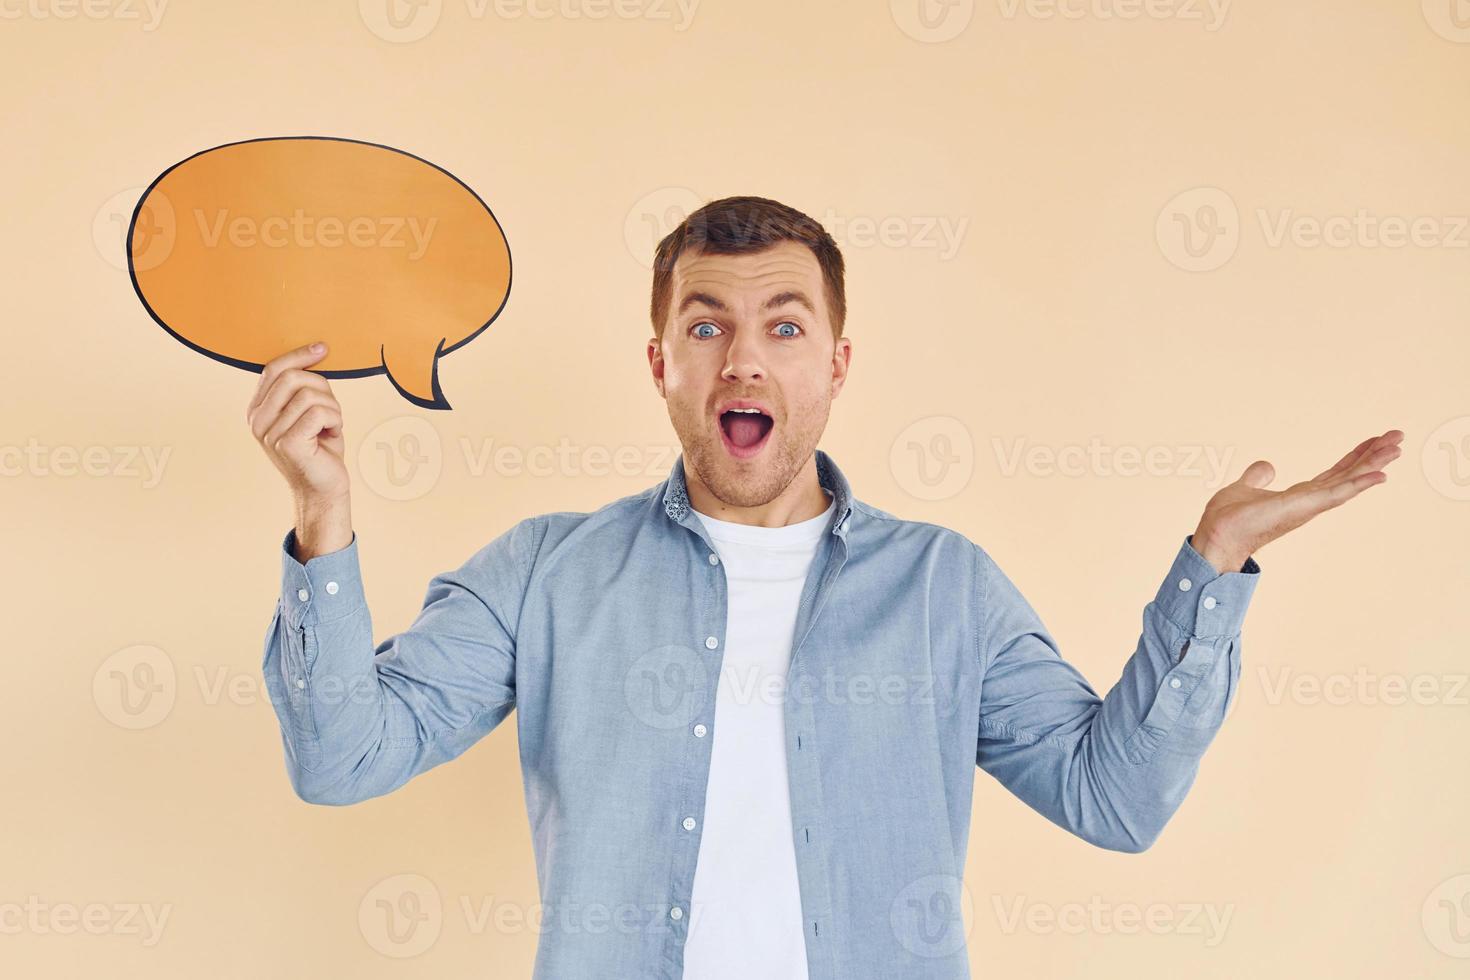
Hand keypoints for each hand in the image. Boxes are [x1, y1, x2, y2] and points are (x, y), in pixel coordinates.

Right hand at [247, 343, 353, 559]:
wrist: (324, 489)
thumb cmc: (320, 448)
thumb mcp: (308, 411)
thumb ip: (303, 387)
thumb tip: (316, 350)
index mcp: (258, 410)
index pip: (274, 369)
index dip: (299, 355)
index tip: (322, 348)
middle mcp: (257, 421)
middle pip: (292, 377)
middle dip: (322, 388)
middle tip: (330, 411)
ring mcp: (269, 433)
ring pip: (310, 395)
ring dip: (332, 408)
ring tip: (330, 428)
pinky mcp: (287, 443)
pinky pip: (319, 412)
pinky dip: (335, 421)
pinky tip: (332, 435)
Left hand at [1190, 428, 1402, 573]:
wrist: (1216, 536)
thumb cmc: (1228, 520)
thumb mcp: (1245, 487)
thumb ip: (1258, 477)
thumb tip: (1267, 466)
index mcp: (1299, 495)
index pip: (1334, 473)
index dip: (1354, 457)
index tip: (1374, 440)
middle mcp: (1310, 501)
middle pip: (1349, 474)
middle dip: (1373, 456)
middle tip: (1397, 437)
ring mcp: (1310, 505)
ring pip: (1350, 481)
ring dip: (1374, 464)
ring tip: (1396, 447)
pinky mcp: (1305, 507)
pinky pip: (1339, 493)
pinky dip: (1360, 483)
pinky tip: (1380, 474)